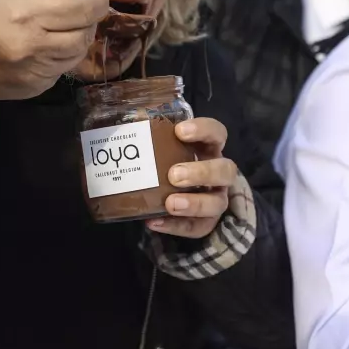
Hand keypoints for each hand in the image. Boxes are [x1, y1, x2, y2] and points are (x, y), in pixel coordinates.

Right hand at [0, 0, 108, 100]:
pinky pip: (63, 70)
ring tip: (62, 29)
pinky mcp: (36, 87)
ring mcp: (36, 70)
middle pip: (84, 34)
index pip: (82, 11)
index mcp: (27, 13)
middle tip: (81, 13)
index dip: (97, 3)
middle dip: (90, 22)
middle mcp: (34, 44)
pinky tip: (47, 47)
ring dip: (78, 40)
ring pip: (77, 54)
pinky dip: (62, 57)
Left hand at [147, 117, 237, 238]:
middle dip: (201, 172)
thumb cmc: (170, 162)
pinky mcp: (206, 222)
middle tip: (174, 174)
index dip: (203, 130)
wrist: (179, 195)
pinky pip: (197, 228)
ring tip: (170, 203)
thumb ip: (152, 135)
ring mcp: (216, 199)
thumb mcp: (165, 146)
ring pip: (217, 203)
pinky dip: (176, 227)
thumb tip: (123, 119)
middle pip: (225, 170)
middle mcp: (218, 173)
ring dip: (194, 203)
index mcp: (209, 149)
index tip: (180, 131)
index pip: (217, 133)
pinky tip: (154, 222)